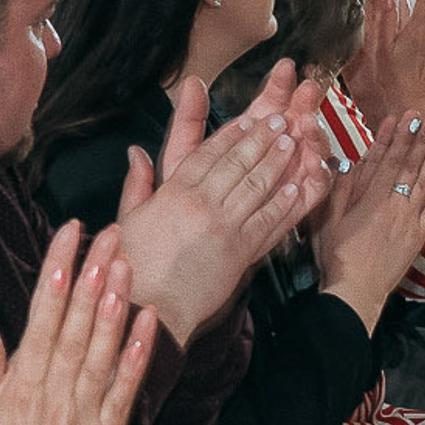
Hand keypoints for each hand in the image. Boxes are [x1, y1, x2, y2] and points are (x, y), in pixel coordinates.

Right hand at [0, 222, 157, 424]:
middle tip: (108, 234)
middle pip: (76, 325)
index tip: (67, 239)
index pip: (40, 319)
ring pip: (102, 349)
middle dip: (92, 276)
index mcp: (20, 388)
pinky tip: (146, 320)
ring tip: (126, 262)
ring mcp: (85, 412)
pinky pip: (125, 387)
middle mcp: (55, 394)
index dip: (56, 275)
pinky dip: (136, 353)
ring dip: (115, 304)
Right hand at [115, 68, 321, 340]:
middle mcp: (202, 204)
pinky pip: (267, 223)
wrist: (149, 305)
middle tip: (282, 121)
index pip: (209, 153)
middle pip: (238, 163)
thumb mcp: (128, 217)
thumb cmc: (134, 264)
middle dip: (262, 139)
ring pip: (256, 187)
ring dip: (277, 163)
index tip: (249, 119)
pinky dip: (284, 204)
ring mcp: (224, 228)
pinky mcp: (240, 253)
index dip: (232, 134)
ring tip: (293, 144)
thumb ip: (137, 182)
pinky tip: (296, 188)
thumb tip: (136, 152)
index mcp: (174, 192)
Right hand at [309, 110, 424, 325]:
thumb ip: (339, 189)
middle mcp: (395, 206)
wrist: (358, 290)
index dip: (398, 138)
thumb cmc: (337, 257)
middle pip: (410, 167)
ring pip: (424, 184)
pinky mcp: (418, 237)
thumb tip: (346, 161)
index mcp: (372, 199)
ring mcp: (409, 221)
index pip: (388, 160)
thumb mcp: (327, 219)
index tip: (405, 119)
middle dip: (418, 141)